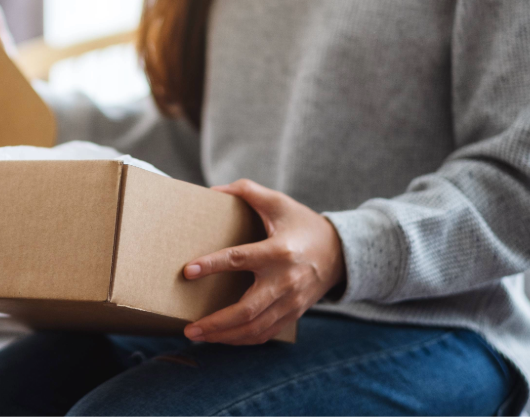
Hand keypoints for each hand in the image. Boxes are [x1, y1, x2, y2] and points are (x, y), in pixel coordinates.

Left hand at [183, 179, 345, 344]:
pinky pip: (265, 333)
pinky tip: (222, 337)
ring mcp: (290, 302)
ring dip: (224, 336)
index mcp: (278, 251)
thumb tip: (214, 190)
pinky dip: (242, 339)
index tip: (188, 271)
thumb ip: (247, 191)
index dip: (212, 265)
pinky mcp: (293, 314)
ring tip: (197, 335)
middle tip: (188, 327)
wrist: (341, 252)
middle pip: (247, 309)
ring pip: (254, 328)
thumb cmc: (303, 224)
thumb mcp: (279, 202)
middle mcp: (285, 281)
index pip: (239, 259)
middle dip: (215, 322)